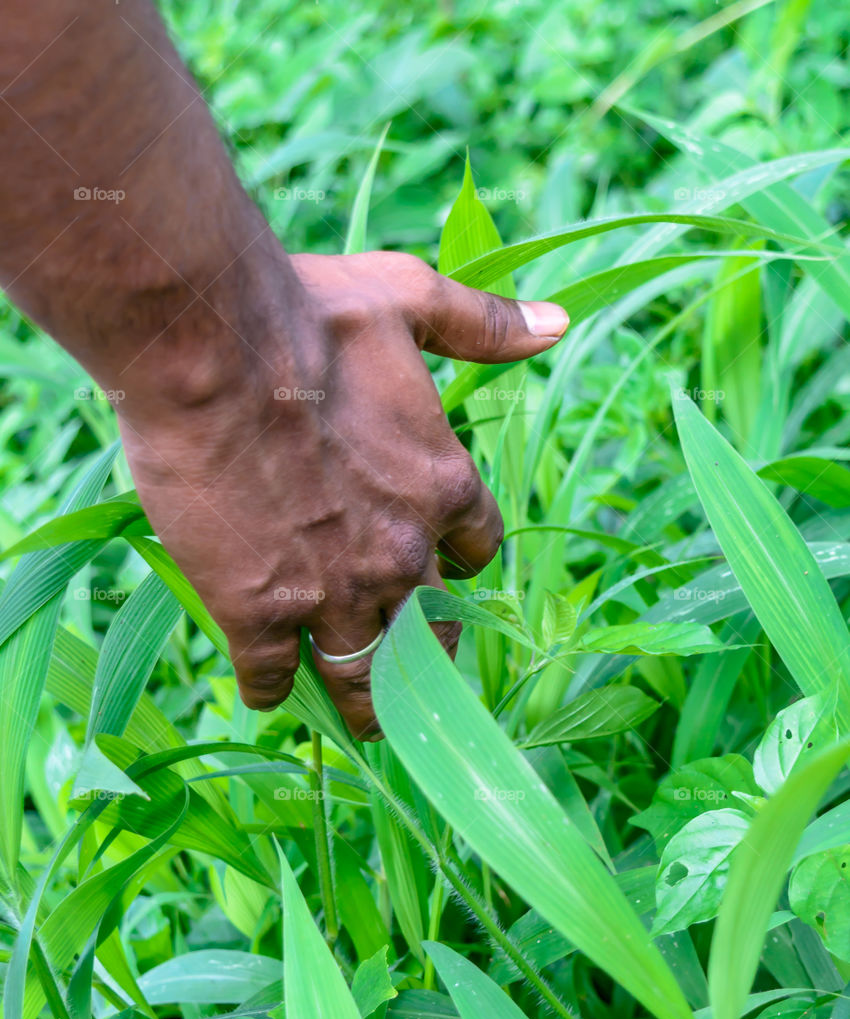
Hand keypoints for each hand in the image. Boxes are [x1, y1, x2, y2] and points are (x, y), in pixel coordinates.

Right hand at [118, 249, 567, 737]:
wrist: (211, 349)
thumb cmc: (307, 318)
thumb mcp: (408, 301)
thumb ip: (481, 325)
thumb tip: (555, 323)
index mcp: (439, 485)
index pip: (476, 549)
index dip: (459, 561)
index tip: (444, 564)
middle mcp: (400, 552)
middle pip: (433, 632)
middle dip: (429, 654)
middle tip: (417, 664)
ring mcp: (332, 591)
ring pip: (366, 677)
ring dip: (368, 701)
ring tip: (364, 717)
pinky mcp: (261, 613)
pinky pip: (276, 677)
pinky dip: (273, 688)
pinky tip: (265, 687)